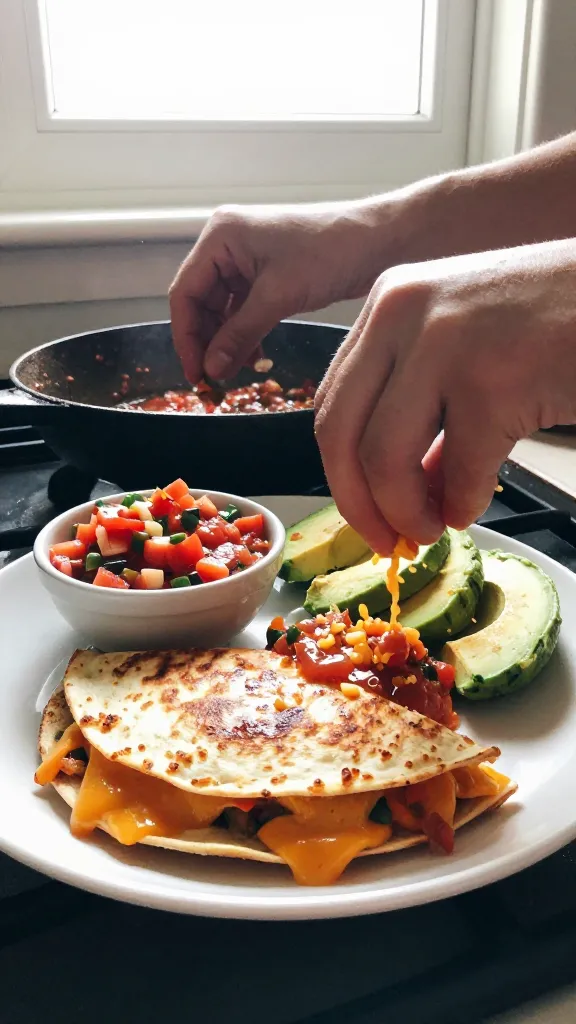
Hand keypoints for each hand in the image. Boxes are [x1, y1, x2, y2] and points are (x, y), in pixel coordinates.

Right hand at [169, 200, 402, 382]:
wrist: (380, 240)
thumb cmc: (331, 251)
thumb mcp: (278, 296)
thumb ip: (239, 334)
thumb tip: (211, 369)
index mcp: (220, 236)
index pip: (185, 292)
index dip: (186, 337)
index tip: (195, 372)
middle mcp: (227, 244)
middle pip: (200, 302)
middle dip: (206, 342)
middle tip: (213, 380)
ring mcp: (248, 260)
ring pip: (222, 310)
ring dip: (226, 342)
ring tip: (234, 372)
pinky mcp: (268, 275)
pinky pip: (244, 310)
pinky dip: (245, 334)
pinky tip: (254, 357)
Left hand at [314, 239, 575, 553]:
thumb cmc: (555, 319)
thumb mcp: (464, 349)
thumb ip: (422, 411)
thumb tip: (398, 492)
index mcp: (389, 304)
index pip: (332, 403)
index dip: (340, 473)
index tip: (364, 513)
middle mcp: (401, 314)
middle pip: (338, 433)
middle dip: (357, 504)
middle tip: (387, 540)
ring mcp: (445, 345)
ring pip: (383, 459)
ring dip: (404, 513)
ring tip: (431, 528)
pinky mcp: (493, 382)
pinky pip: (459, 472)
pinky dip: (463, 505)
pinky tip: (474, 506)